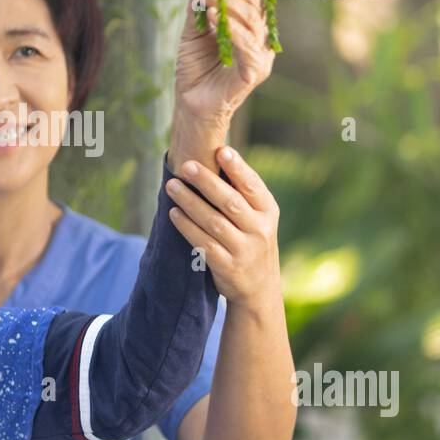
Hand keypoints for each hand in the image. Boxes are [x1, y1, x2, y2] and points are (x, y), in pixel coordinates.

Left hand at [166, 145, 279, 306]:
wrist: (259, 290)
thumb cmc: (252, 242)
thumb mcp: (259, 219)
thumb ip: (242, 195)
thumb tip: (215, 155)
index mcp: (269, 212)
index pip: (253, 186)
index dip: (238, 168)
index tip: (221, 150)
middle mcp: (260, 230)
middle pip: (230, 202)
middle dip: (207, 181)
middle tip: (185, 165)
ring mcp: (244, 250)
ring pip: (214, 222)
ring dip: (190, 202)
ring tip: (171, 186)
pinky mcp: (227, 267)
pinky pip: (204, 243)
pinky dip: (187, 227)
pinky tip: (174, 214)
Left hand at [174, 0, 275, 126]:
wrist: (191, 104)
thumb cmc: (195, 68)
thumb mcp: (193, 31)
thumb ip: (198, 6)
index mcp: (250, 23)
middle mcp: (261, 36)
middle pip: (250, 1)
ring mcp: (261, 54)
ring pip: (250, 18)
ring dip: (224, 1)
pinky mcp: (255, 72)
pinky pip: (246, 44)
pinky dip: (230, 27)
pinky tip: (212, 16)